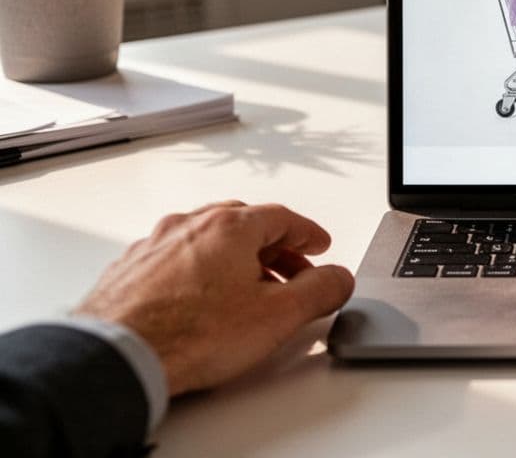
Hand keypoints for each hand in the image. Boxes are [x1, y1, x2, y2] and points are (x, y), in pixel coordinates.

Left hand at [75, 201, 354, 396]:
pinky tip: (201, 300)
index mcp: (230, 227)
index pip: (282, 217)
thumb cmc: (191, 334)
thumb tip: (338, 279)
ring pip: (206, 241)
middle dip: (273, 246)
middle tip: (291, 270)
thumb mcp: (279, 315)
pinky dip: (198, 272)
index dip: (308, 233)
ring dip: (234, 259)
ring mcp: (155, 246)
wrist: (118, 356)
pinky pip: (175, 260)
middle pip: (244, 224)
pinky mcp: (130, 271)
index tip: (319, 245)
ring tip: (247, 291)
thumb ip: (320, 291)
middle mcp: (190, 226)